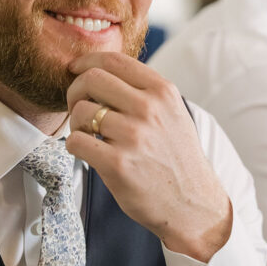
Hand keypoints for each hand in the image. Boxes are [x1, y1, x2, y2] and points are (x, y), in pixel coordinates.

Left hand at [65, 53, 231, 262]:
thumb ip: (145, 91)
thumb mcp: (173, 114)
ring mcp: (133, 136)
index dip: (86, 61)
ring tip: (87, 136)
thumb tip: (101, 71)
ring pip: (80, 111)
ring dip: (75, 123)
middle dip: (75, 90)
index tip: (75, 69)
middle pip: (91, 79)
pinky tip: (87, 153)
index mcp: (162, 92)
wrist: (192, 205)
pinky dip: (74, 146)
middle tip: (77, 108)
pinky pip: (75, 141)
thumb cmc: (176, 159)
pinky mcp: (117, 164)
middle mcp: (149, 109)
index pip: (114, 60)